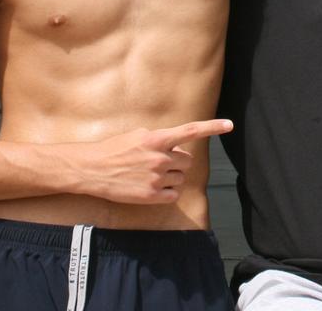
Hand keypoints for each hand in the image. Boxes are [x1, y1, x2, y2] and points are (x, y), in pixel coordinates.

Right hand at [80, 119, 233, 203]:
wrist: (91, 169)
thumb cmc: (113, 150)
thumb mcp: (137, 136)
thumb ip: (160, 139)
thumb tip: (176, 145)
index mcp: (156, 139)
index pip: (191, 131)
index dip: (213, 127)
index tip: (230, 125)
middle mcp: (160, 158)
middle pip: (187, 161)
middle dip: (177, 161)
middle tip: (158, 162)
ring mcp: (156, 178)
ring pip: (181, 178)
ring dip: (171, 176)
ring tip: (149, 174)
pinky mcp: (151, 196)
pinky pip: (174, 194)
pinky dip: (167, 192)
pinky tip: (152, 187)